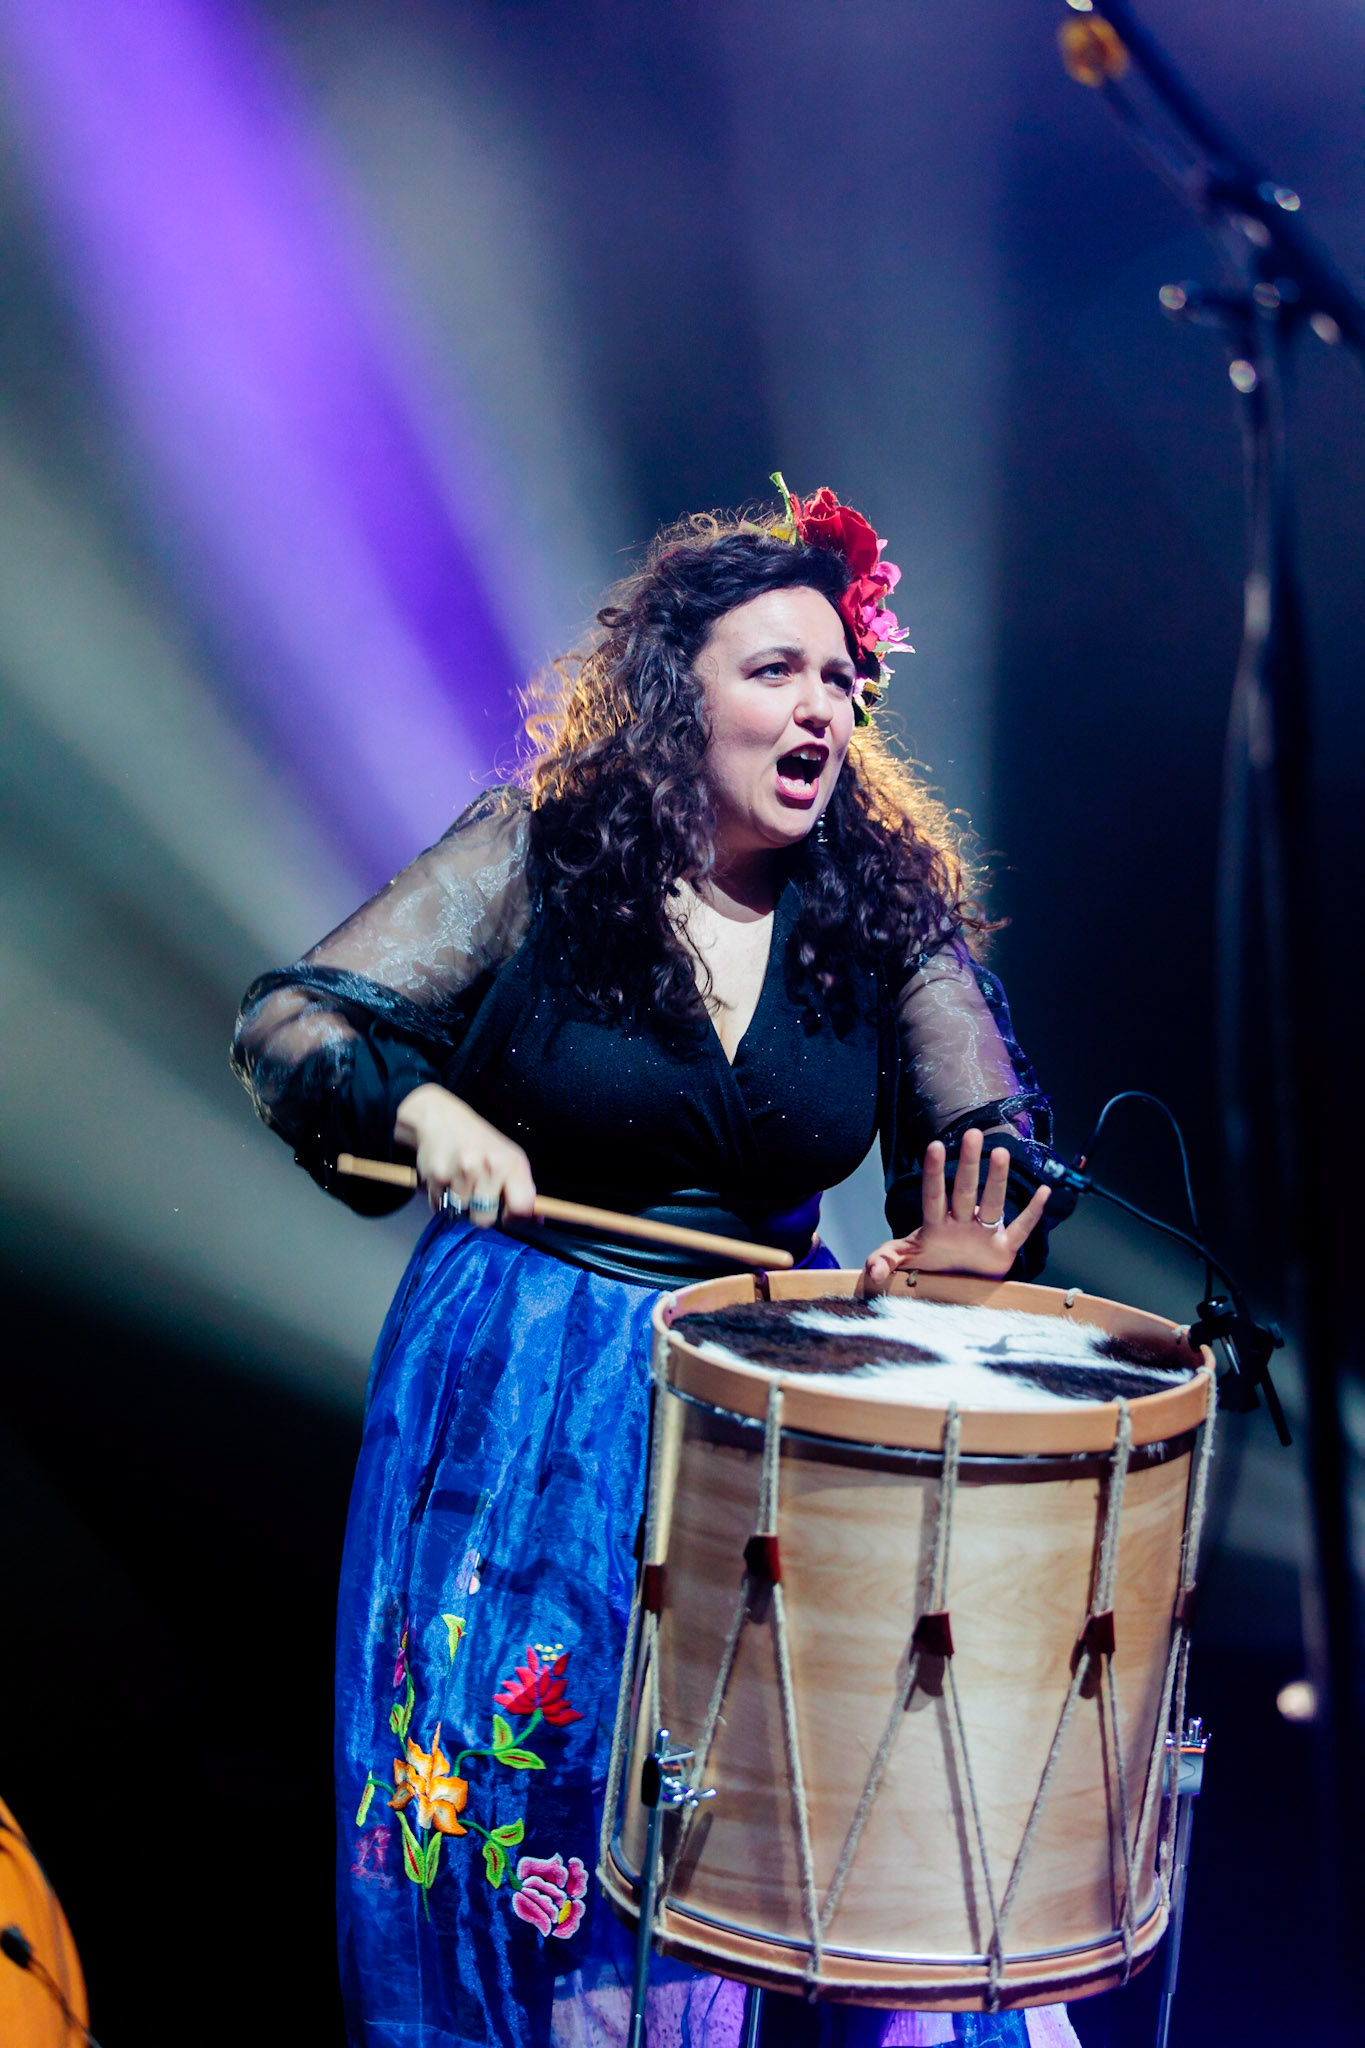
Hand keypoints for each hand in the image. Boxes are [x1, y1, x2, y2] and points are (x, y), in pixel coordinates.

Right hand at [394, 1084, 535, 1226]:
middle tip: (477, 1195)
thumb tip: (537, 1222)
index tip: (507, 1217)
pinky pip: (439, 1206)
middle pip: (485, 1220)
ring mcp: (462, 1171)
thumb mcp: (509, 1158)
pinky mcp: (437, 1175)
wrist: (441, 1119)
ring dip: (459, 1206)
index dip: (515, 1220)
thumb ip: (522, 1190)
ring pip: (460, 1215)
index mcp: (512, 1164)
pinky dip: (441, 1199)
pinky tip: (446, 1179)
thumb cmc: (480, 1143)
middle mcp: (489, 1167)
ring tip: (460, 1184)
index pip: (521, 1207)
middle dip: (480, 1213)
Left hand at [861, 1129, 1049, 1295]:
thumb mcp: (906, 1264)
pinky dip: (1033, 1213)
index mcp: (936, 1226)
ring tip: (1001, 1152)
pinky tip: (1043, 1191)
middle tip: (973, 1134)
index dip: (934, 1173)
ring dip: (997, 1181)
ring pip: (993, 1204)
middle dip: (968, 1165)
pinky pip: (1022, 1229)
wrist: (956, 1292)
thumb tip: (871, 1270)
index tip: (934, 1146)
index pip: (933, 1195)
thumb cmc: (931, 1270)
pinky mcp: (1003, 1251)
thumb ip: (885, 1259)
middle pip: (964, 1191)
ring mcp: (984, 1235)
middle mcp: (961, 1223)